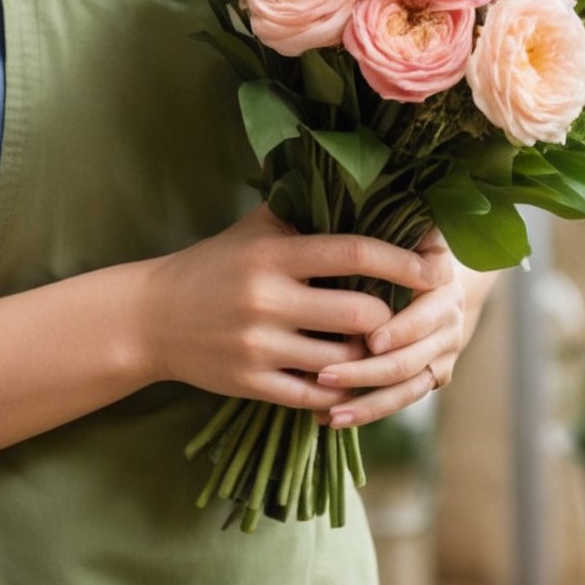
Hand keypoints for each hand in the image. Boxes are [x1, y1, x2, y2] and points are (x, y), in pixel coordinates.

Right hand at [139, 204, 450, 415]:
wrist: (151, 318)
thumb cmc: (214, 265)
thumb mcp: (256, 229)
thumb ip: (306, 211)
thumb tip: (367, 187)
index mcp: (275, 254)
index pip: (355, 252)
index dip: (403, 261)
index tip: (433, 268)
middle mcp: (269, 299)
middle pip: (362, 314)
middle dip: (388, 317)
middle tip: (396, 315)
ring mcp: (260, 346)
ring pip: (346, 362)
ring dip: (367, 358)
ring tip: (370, 348)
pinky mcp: (251, 384)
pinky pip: (315, 397)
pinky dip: (338, 391)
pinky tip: (345, 379)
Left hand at [313, 224, 463, 428]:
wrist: (428, 272)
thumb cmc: (382, 241)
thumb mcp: (375, 226)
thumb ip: (361, 228)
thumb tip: (323, 210)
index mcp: (438, 268)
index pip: (428, 304)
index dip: (403, 324)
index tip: (371, 339)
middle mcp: (449, 306)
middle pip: (415, 349)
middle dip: (371, 366)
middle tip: (327, 373)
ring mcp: (446, 343)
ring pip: (407, 379)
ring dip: (366, 394)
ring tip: (327, 405)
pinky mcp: (435, 373)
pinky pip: (403, 397)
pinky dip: (368, 409)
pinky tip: (331, 419)